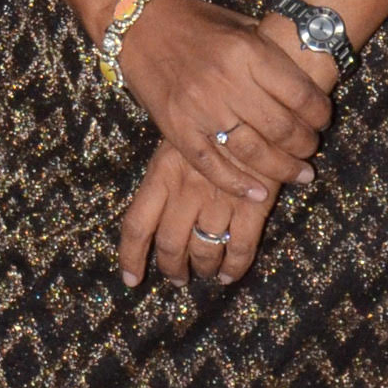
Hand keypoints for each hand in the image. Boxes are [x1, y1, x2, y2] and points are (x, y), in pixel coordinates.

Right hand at [110, 0, 332, 204]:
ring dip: (283, 169)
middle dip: (305, 145)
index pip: (301, 95)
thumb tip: (306, 84)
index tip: (323, 120)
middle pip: (282, 128)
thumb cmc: (195, 22)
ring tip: (298, 174)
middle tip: (311, 149)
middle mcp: (226, 81)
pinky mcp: (177, 128)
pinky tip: (259, 194)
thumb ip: (271, 54)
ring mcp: (200, 108)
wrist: (140, 25)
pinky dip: (238, 185)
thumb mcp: (240, 25)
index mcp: (247, 51)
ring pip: (254, 153)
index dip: (320, 114)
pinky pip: (213, 166)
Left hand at [121, 136, 273, 289]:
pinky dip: (234, 267)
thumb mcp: (176, 143)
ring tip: (205, 273)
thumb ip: (163, 178)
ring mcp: (219, 200)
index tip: (131, 280)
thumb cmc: (212, 124)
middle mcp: (185, 192)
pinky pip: (240, 248)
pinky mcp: (252, 206)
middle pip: (170, 245)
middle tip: (178, 278)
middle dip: (172, 269)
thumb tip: (153, 216)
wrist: (256, 108)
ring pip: (204, 251)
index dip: (131, 257)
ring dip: (203, 269)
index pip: (137, 226)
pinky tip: (230, 274)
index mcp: (161, 175)